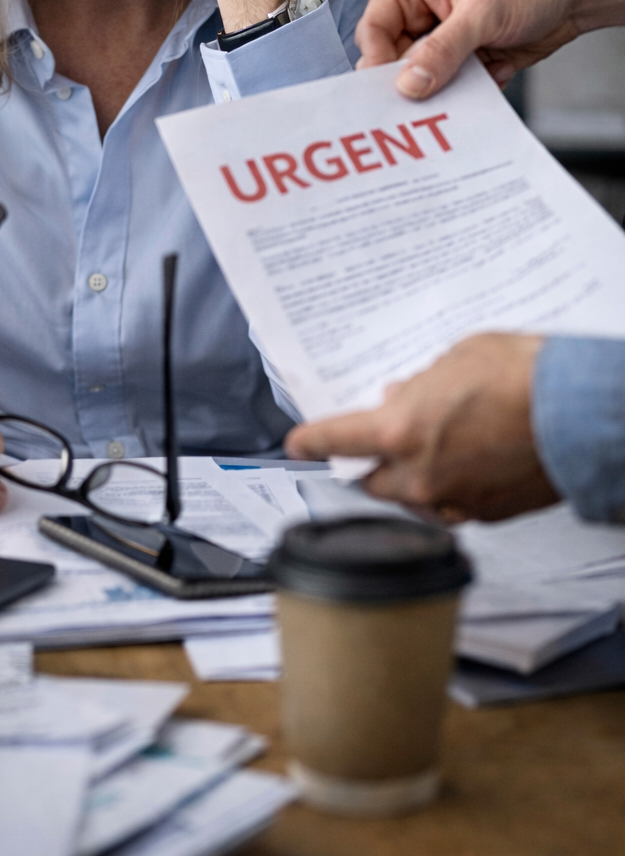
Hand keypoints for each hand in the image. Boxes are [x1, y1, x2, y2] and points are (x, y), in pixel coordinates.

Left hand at [285, 332, 557, 522]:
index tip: (297, 443)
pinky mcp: (489, 514)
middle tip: (381, 442)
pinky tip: (466, 464)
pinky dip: (450, 489)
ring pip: (413, 500)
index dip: (311, 442)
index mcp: (399, 432)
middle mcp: (420, 475)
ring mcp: (454, 499)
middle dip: (370, 464)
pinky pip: (453, 507)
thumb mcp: (454, 361)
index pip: (336, 441)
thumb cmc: (521, 376)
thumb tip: (401, 398)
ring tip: (431, 449)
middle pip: (371, 482)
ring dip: (410, 480)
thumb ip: (418, 387)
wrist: (578, 412)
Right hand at [355, 0, 624, 98]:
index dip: (378, 63)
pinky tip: (489, 79)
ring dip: (443, 90)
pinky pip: (448, 88)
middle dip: (413, 83)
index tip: (393, 93)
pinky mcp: (460, 61)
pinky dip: (466, 93)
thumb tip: (408, 85)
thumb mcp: (481, 14)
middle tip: (424, 104)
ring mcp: (439, 40)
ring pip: (421, 80)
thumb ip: (442, 50)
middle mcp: (417, 14)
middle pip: (391, 60)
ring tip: (465, 88)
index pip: (373, 31)